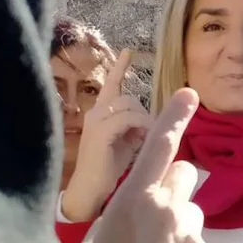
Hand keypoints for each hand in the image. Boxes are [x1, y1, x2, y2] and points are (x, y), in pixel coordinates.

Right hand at [61, 49, 151, 221]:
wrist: (89, 191)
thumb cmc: (108, 170)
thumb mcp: (126, 143)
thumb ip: (136, 127)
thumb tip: (154, 121)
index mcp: (100, 115)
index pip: (111, 86)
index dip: (119, 69)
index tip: (128, 51)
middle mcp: (96, 113)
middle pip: (128, 98)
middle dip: (142, 113)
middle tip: (144, 136)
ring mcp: (96, 121)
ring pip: (129, 105)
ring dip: (143, 121)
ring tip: (142, 141)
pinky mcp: (99, 132)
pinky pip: (127, 118)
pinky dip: (139, 126)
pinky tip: (140, 140)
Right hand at [67, 88, 217, 242]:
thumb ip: (112, 222)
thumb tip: (124, 223)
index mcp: (134, 199)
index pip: (160, 146)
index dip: (175, 116)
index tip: (190, 94)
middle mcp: (170, 208)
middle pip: (184, 176)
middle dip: (173, 187)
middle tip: (154, 216)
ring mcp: (194, 235)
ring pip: (191, 215)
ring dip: (178, 228)